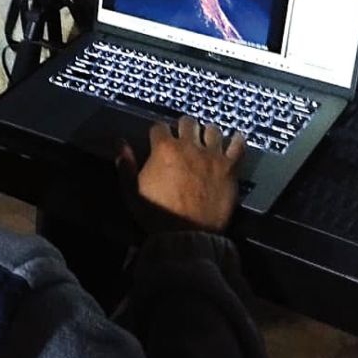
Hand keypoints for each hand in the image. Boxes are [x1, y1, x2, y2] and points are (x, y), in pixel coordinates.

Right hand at [120, 116, 244, 231]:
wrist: (187, 235)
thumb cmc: (156, 216)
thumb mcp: (132, 192)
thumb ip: (126, 165)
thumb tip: (120, 143)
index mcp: (164, 149)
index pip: (159, 127)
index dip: (159, 133)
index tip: (160, 140)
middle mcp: (189, 146)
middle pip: (187, 122)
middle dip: (183, 127)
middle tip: (184, 137)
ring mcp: (212, 156)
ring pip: (212, 130)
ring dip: (207, 133)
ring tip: (206, 139)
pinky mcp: (230, 168)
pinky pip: (238, 146)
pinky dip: (237, 140)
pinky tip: (235, 139)